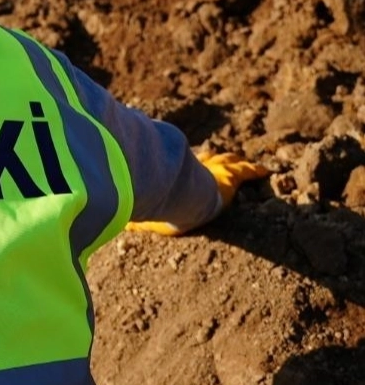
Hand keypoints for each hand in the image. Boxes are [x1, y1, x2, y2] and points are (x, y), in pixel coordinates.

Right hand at [126, 150, 269, 236]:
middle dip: (209, 159)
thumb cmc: (161, 205)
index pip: (182, 169)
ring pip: (226, 162)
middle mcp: (193, 169)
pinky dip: (255, 171)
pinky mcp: (229, 177)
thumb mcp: (148, 217)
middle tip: (213, 157)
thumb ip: (136, 221)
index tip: (186, 165)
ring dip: (232, 162)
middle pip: (204, 160)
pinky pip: (245, 172)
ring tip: (238, 160)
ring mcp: (213, 171)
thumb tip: (118, 227)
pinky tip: (265, 171)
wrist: (177, 196)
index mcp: (176, 177)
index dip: (185, 167)